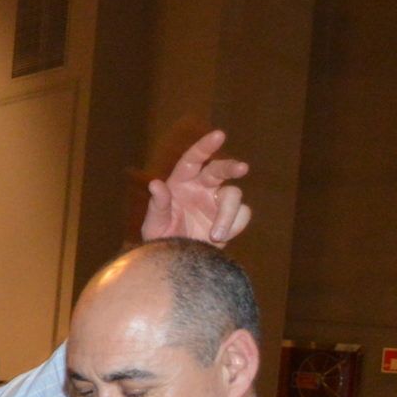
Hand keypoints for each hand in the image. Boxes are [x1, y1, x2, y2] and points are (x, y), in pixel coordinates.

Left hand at [143, 129, 251, 246]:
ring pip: (234, 195)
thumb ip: (157, 205)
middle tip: (242, 168)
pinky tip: (219, 239)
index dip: (205, 147)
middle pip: (220, 169)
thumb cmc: (161, 239)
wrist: (177, 261)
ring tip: (215, 236)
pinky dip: (233, 226)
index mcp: (181, 182)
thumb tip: (155, 184)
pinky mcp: (231, 217)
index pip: (193, 160)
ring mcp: (218, 201)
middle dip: (231, 166)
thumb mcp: (154, 225)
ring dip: (227, 215)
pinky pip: (242, 214)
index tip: (218, 135)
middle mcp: (202, 187)